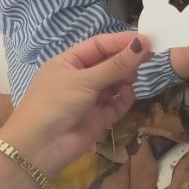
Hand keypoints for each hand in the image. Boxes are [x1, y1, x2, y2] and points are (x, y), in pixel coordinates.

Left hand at [0, 32, 150, 176]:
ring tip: (133, 79)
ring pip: (115, 83)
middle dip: (127, 60)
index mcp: (68, 63)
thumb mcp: (85, 80)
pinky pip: (117, 103)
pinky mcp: (99, 117)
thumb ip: (117, 64)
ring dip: (126, 79)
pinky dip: (124, 98)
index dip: (121, 41)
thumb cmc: (55, 104)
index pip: (99, 45)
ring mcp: (89, 99)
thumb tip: (144, 42)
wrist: (39, 149)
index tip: (146, 39)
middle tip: (149, 57)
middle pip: (109, 63)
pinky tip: (128, 94)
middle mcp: (79, 79)